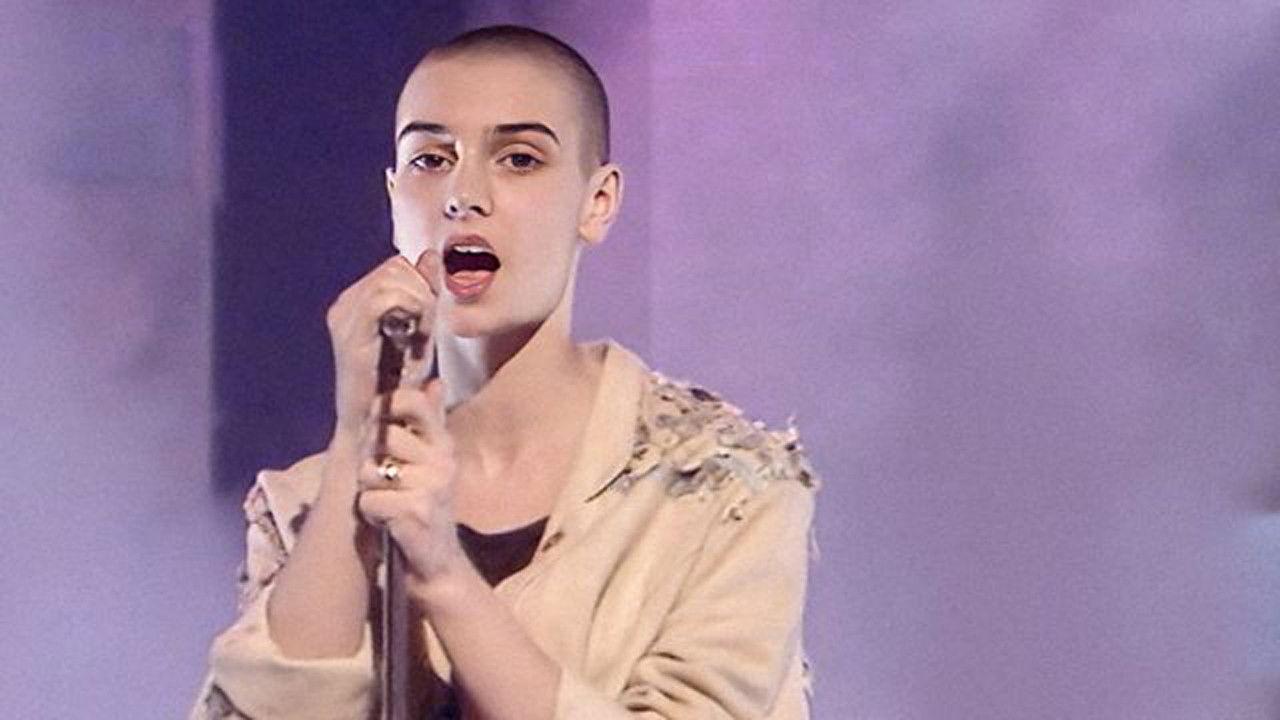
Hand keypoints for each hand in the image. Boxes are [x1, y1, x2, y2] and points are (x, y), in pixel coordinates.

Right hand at [326, 251, 439, 442]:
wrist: (377, 428)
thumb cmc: (399, 386)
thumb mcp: (421, 331)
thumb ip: (424, 293)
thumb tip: (430, 254)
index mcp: (356, 302)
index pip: (396, 264)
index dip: (422, 284)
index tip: (428, 319)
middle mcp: (344, 306)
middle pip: (395, 265)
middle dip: (422, 291)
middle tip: (426, 329)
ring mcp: (343, 319)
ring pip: (392, 276)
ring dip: (420, 302)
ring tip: (421, 335)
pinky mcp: (349, 335)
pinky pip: (385, 297)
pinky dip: (411, 310)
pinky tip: (417, 335)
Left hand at [356, 380, 467, 587]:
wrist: (438, 564)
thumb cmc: (427, 507)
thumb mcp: (434, 461)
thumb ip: (432, 420)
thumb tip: (435, 381)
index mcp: (444, 444)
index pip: (416, 403)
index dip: (389, 404)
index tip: (378, 417)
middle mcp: (443, 462)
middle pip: (384, 437)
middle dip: (372, 459)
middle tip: (384, 479)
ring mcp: (432, 488)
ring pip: (371, 471)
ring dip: (370, 489)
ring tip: (388, 503)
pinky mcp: (415, 513)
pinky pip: (370, 500)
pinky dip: (370, 513)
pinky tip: (386, 522)